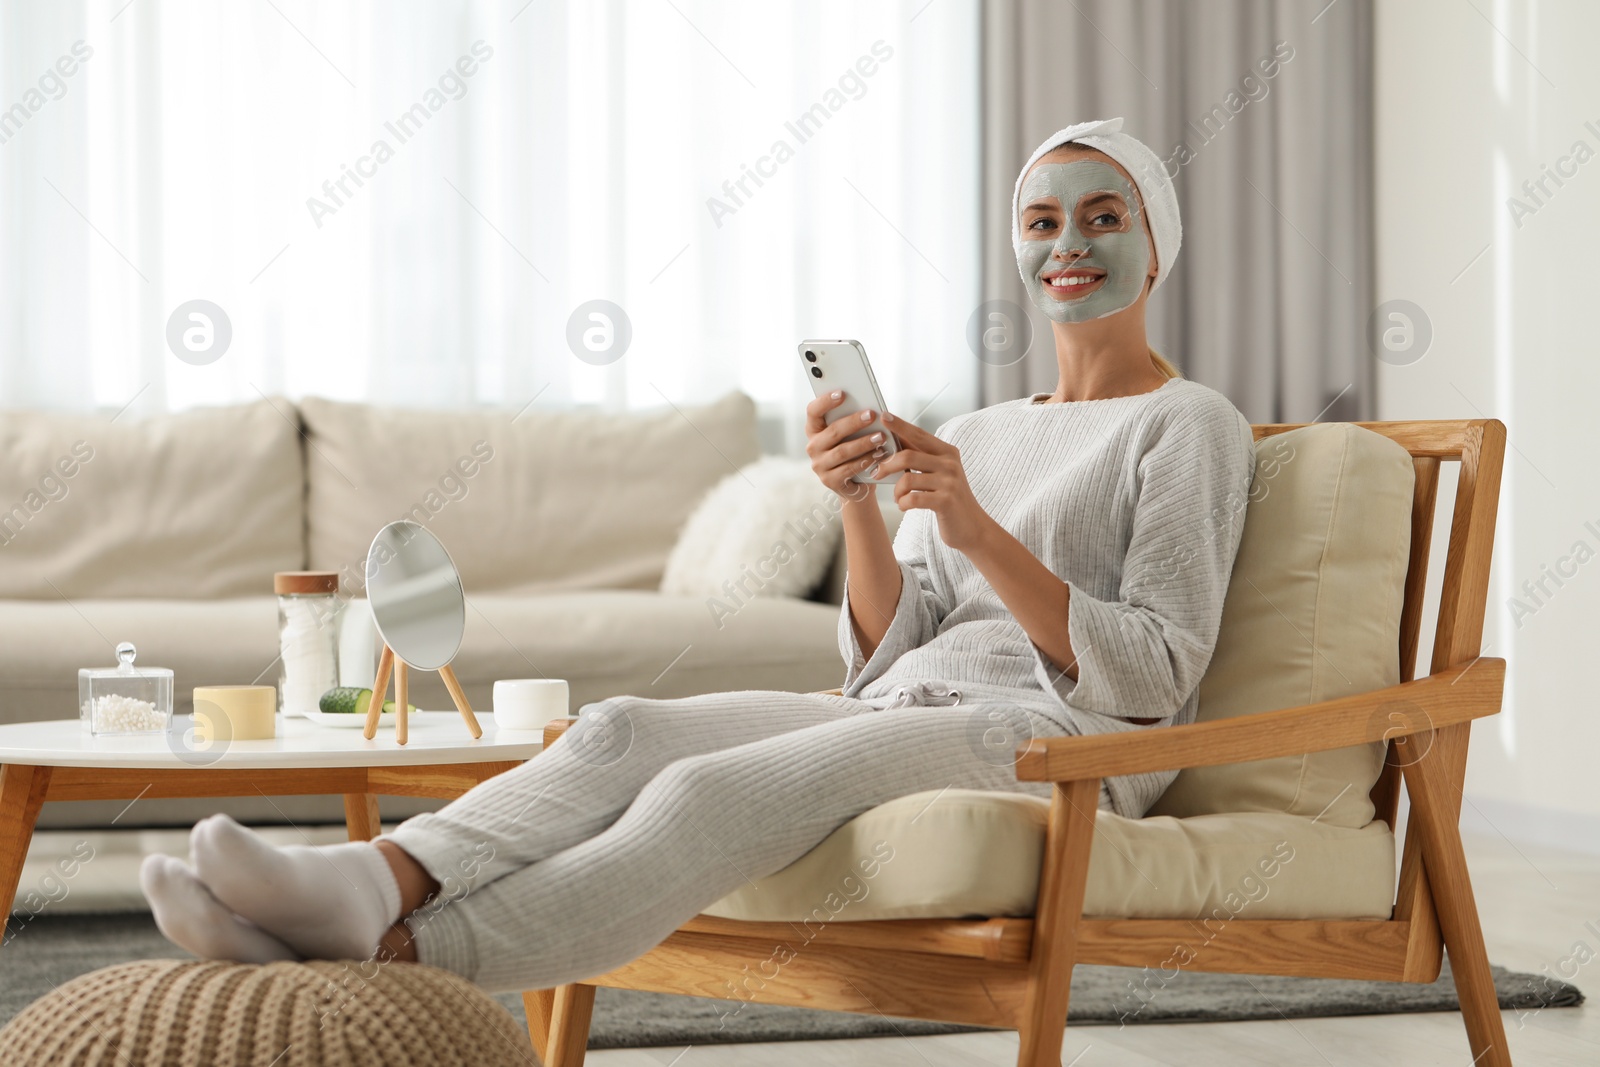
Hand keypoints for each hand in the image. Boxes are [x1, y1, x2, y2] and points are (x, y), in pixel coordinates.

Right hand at [804, 390, 884, 503]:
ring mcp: (819, 465)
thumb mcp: (850, 434)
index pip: (813, 412)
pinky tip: (878, 455)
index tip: (842, 393)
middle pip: (832, 431)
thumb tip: (870, 406)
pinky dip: (865, 461)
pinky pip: (849, 469)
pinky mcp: (829, 480)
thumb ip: (853, 421)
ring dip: (863, 443)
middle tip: (872, 415)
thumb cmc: (854, 451)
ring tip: (881, 437)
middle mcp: (813, 447)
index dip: (825, 401)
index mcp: (814, 430)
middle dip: (853, 422)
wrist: (855, 483)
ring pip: (842, 451)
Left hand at [874, 413, 994, 550]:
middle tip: (876, 473)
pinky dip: (903, 504)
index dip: (899, 426)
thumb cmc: (950, 498)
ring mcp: (949, 482)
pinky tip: (905, 506)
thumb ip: (921, 457)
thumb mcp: (940, 473)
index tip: (883, 416)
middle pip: (908, 456)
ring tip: (899, 498)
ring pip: (907, 479)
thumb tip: (894, 440)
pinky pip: (912, 498)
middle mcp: (950, 464)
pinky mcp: (945, 501)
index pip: (919, 434)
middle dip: (887, 465)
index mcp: (948, 452)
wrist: (972, 526)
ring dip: (897, 491)